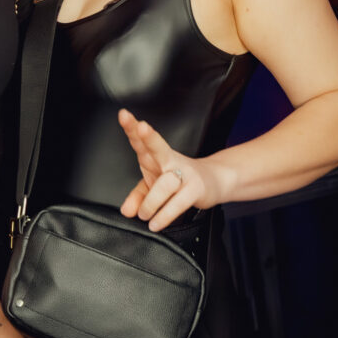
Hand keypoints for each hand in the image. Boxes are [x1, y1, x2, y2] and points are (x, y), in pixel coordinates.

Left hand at [118, 109, 222, 229]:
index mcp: (155, 156)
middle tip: (140, 127)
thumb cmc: (178, 179)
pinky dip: (164, 215)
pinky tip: (155, 223)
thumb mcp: (153, 186)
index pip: (141, 140)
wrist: (214, 181)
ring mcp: (184, 173)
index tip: (123, 115)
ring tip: (144, 215)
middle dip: (147, 137)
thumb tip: (127, 211)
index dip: (131, 128)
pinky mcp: (195, 189)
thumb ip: (138, 195)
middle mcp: (169, 160)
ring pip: (165, 183)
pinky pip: (177, 203)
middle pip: (157, 147)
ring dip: (151, 202)